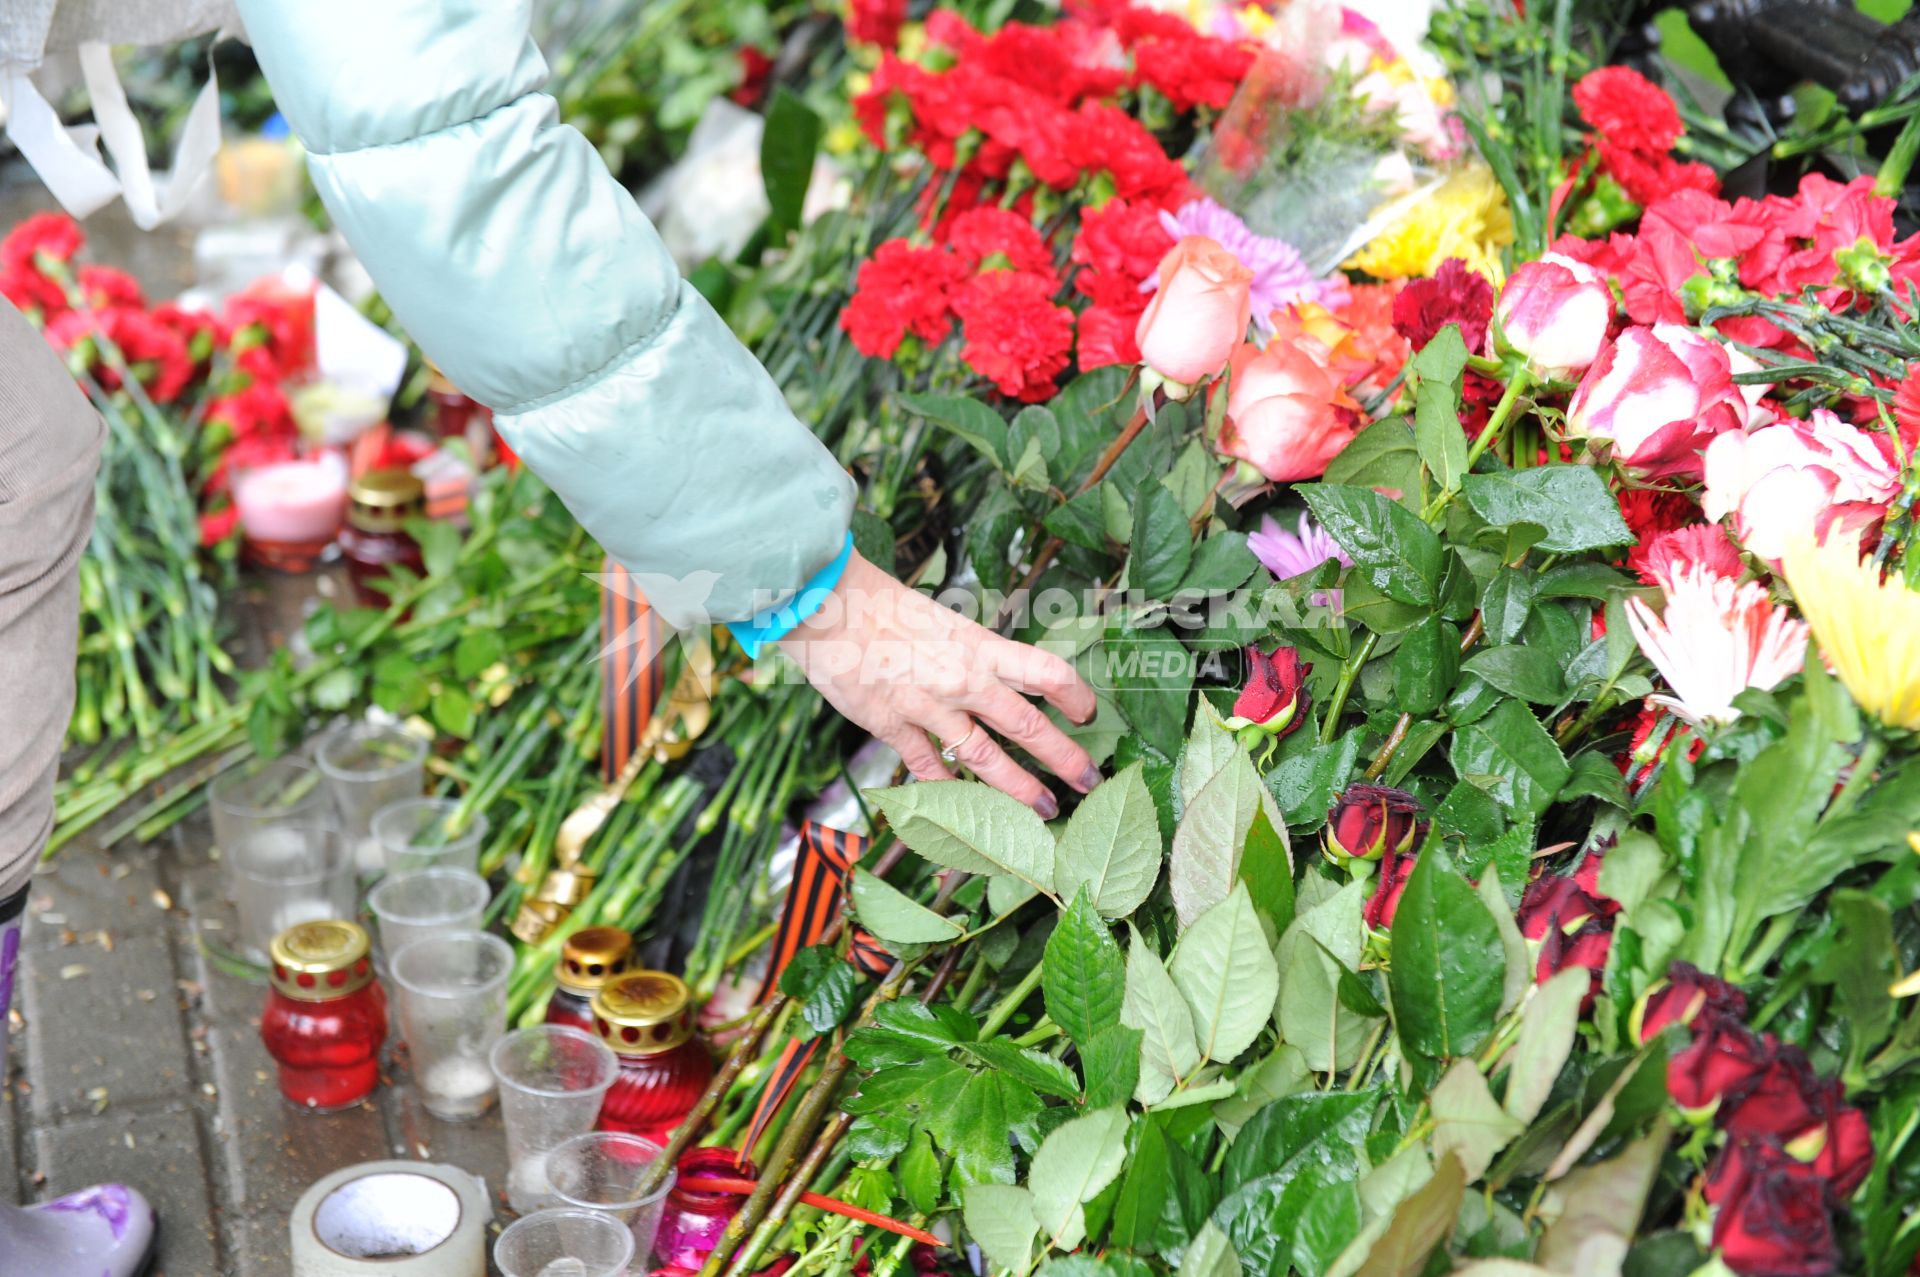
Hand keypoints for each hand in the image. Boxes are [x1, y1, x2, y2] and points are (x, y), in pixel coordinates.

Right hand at [777, 551, 1100, 816]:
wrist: (826, 604)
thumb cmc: (882, 605)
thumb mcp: (943, 622)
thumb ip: (973, 655)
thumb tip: (1002, 680)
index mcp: (979, 645)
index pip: (1045, 672)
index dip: (1076, 696)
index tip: (1089, 713)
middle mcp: (962, 678)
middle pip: (1027, 724)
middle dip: (1064, 758)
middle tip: (1088, 780)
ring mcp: (927, 706)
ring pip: (984, 758)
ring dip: (1019, 789)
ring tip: (1044, 809)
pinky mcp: (892, 725)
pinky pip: (928, 767)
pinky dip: (948, 789)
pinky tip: (964, 806)